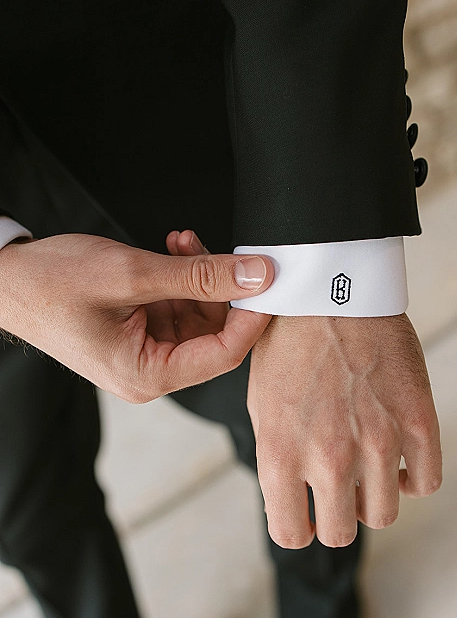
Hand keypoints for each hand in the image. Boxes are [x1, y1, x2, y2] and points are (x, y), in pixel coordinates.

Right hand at [0, 231, 273, 401]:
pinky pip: (176, 308)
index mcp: (146, 374)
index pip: (222, 355)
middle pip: (213, 335)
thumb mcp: (133, 274)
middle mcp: (148, 372)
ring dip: (199, 277)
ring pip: (197, 317)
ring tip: (184, 242)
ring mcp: (143, 352)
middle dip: (220, 289)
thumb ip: (199, 275)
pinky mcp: (138, 332)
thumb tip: (256, 276)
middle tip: (223, 251)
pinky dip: (181, 279)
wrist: (6, 277)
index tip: (270, 283)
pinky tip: (175, 249)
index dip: (251, 318)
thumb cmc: (52, 283)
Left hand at [248, 315, 441, 547]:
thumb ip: (277, 456)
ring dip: (373, 497)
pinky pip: (425, 481)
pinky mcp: (417, 420)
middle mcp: (329, 457)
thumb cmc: (287, 340)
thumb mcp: (261, 401)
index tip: (304, 513)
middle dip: (335, 515)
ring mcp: (378, 441)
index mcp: (280, 453)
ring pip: (383, 514)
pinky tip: (399, 458)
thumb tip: (293, 495)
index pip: (290, 534)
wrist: (331, 286)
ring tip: (367, 468)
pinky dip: (412, 478)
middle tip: (337, 488)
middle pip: (340, 533)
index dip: (297, 526)